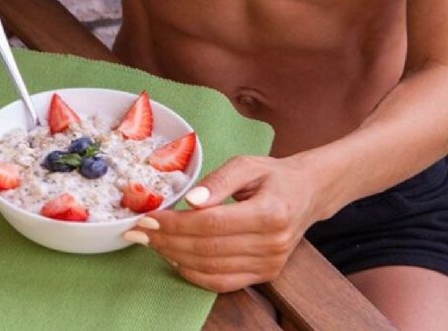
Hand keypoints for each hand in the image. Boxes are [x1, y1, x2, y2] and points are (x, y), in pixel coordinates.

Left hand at [124, 155, 323, 291]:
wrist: (308, 194)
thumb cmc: (274, 176)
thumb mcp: (247, 164)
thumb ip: (218, 180)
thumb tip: (190, 200)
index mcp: (271, 212)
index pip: (212, 224)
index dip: (175, 224)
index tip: (148, 218)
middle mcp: (272, 243)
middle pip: (208, 248)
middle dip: (167, 241)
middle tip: (139, 232)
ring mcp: (270, 263)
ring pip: (211, 268)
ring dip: (175, 257)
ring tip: (151, 243)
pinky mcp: (265, 274)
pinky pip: (222, 282)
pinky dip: (193, 274)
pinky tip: (174, 258)